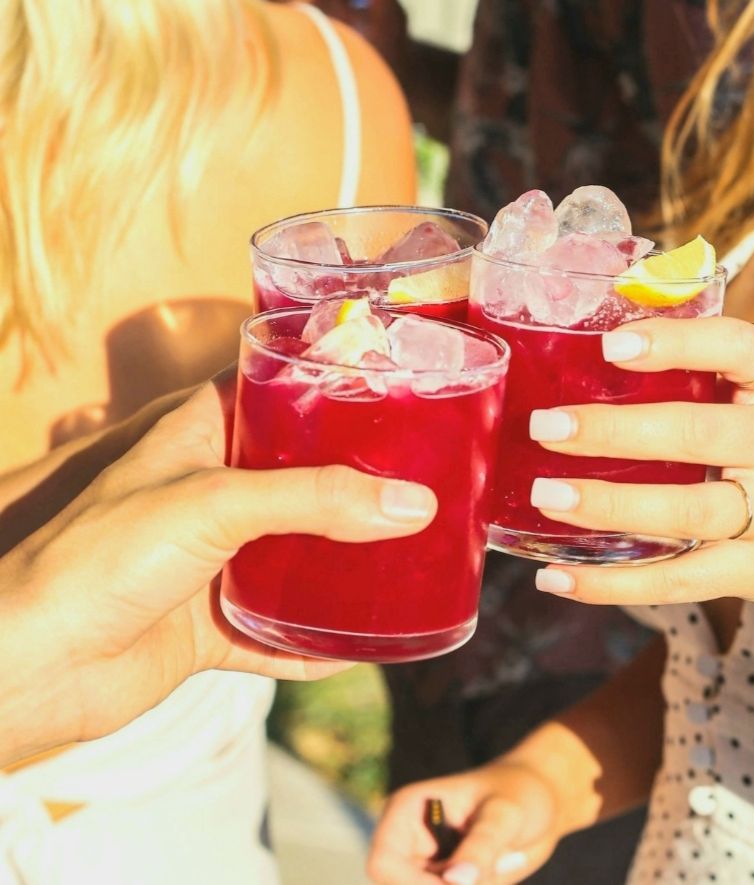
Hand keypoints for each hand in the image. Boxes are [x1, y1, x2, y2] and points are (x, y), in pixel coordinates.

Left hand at [1, 378, 436, 758]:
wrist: (35, 666)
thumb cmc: (97, 558)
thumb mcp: (214, 503)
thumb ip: (315, 500)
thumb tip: (412, 505)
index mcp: (201, 437)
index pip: (271, 388)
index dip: (325, 380)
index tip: (391, 381)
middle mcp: (213, 492)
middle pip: (299, 472)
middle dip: (356, 476)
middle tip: (422, 471)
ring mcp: (215, 558)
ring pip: (298, 552)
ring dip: (346, 558)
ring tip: (412, 549)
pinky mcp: (214, 620)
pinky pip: (283, 631)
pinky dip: (320, 641)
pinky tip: (365, 642)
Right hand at [368, 763, 561, 884]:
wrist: (543, 802)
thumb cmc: (520, 792)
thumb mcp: (505, 814)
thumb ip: (481, 846)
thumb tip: (456, 882)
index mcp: (405, 812)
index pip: (384, 866)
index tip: (463, 884)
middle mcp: (407, 843)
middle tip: (489, 874)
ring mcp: (425, 869)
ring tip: (504, 862)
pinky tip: (505, 865)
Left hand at [527, 316, 753, 622]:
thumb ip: (698, 365)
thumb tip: (596, 327)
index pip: (738, 347)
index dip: (675, 341)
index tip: (609, 346)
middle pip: (696, 434)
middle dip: (613, 431)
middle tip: (545, 426)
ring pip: (686, 511)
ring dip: (608, 505)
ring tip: (546, 495)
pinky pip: (678, 579)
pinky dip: (613, 583)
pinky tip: (558, 576)